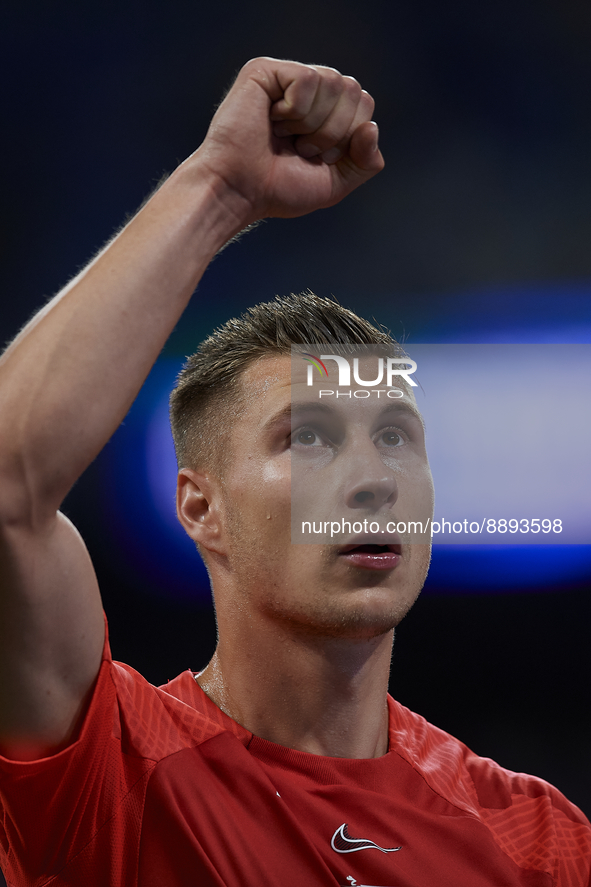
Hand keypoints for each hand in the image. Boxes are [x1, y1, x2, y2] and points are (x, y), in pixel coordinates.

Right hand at [196, 57, 383, 222]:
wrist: (239, 192)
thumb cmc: (278, 189)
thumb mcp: (335, 183)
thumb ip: (365, 161)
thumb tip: (371, 127)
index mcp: (324, 109)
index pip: (364, 104)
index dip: (348, 137)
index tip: (316, 158)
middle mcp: (307, 89)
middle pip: (354, 89)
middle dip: (334, 131)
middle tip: (300, 149)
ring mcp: (285, 76)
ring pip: (334, 82)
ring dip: (314, 124)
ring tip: (285, 136)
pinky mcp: (265, 70)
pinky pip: (307, 79)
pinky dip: (295, 111)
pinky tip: (272, 120)